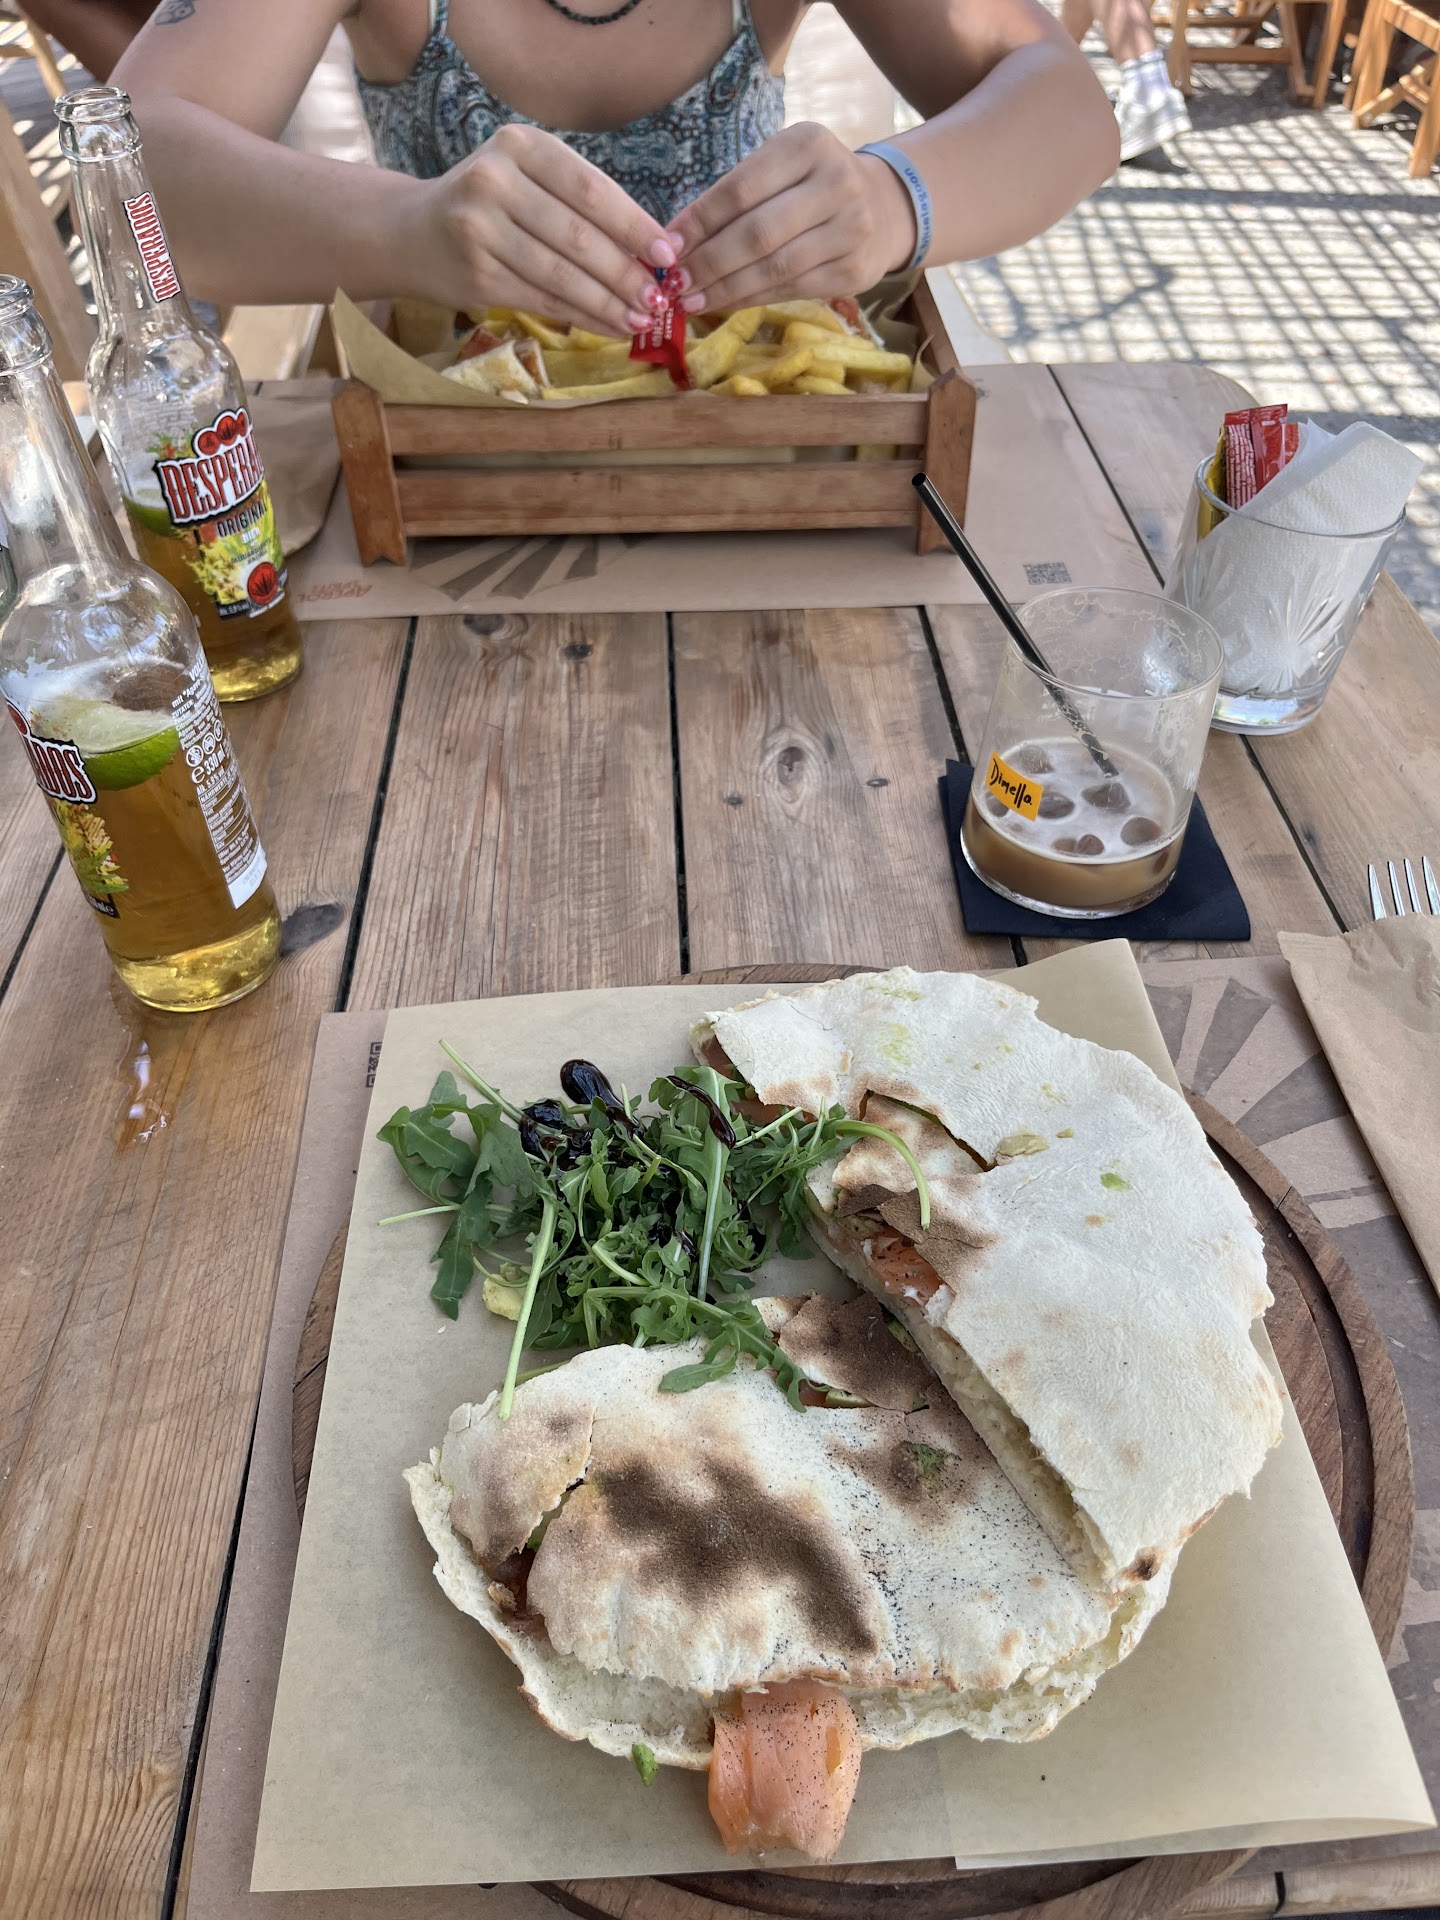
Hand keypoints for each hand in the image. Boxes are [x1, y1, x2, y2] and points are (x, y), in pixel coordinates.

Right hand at [413, 123, 683, 335]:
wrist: (412, 232)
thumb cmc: (489, 203)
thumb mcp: (527, 177)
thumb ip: (579, 201)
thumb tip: (651, 249)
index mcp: (519, 146)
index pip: (590, 189)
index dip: (633, 225)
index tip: (667, 254)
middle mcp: (494, 181)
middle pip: (578, 236)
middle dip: (626, 273)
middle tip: (660, 298)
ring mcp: (480, 230)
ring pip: (561, 275)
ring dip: (608, 303)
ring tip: (642, 319)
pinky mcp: (476, 276)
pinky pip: (543, 300)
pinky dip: (583, 316)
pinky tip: (611, 326)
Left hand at [669, 122, 917, 313]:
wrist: (883, 207)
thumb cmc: (812, 184)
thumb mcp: (780, 167)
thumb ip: (736, 194)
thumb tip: (677, 239)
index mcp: (809, 144)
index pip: (741, 189)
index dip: (700, 221)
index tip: (668, 245)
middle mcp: (837, 182)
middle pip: (757, 233)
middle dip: (708, 262)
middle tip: (674, 283)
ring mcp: (851, 229)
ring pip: (774, 268)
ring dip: (726, 288)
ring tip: (691, 299)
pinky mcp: (855, 271)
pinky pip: (792, 289)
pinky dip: (752, 299)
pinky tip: (724, 303)